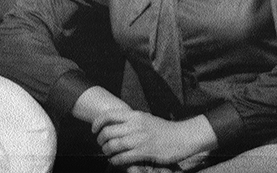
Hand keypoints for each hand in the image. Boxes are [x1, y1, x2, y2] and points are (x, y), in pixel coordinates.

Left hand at [93, 110, 215, 167]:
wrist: (182, 137)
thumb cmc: (164, 129)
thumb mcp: (147, 118)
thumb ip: (132, 120)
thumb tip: (117, 124)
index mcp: (135, 115)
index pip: (109, 115)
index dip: (97, 123)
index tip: (94, 130)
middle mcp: (135, 125)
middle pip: (107, 131)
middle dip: (100, 140)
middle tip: (101, 144)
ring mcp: (139, 139)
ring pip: (113, 145)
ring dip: (107, 151)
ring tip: (108, 153)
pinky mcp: (144, 152)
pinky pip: (122, 157)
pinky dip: (115, 160)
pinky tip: (115, 161)